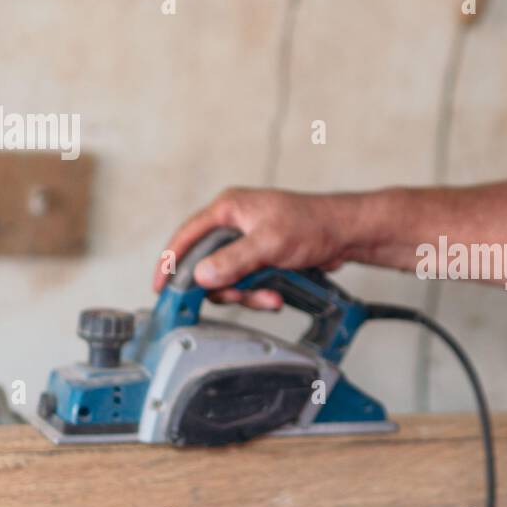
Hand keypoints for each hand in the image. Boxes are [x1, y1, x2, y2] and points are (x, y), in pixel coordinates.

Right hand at [152, 188, 352, 310]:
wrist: (346, 234)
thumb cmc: (312, 224)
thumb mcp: (269, 243)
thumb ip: (234, 260)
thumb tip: (201, 275)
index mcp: (228, 210)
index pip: (186, 237)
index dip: (170, 263)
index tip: (160, 288)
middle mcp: (233, 225)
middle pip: (207, 265)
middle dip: (224, 286)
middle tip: (239, 295)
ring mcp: (247, 243)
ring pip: (229, 279)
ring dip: (246, 293)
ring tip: (270, 296)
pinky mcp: (261, 258)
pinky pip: (248, 282)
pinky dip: (259, 293)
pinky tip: (276, 295)